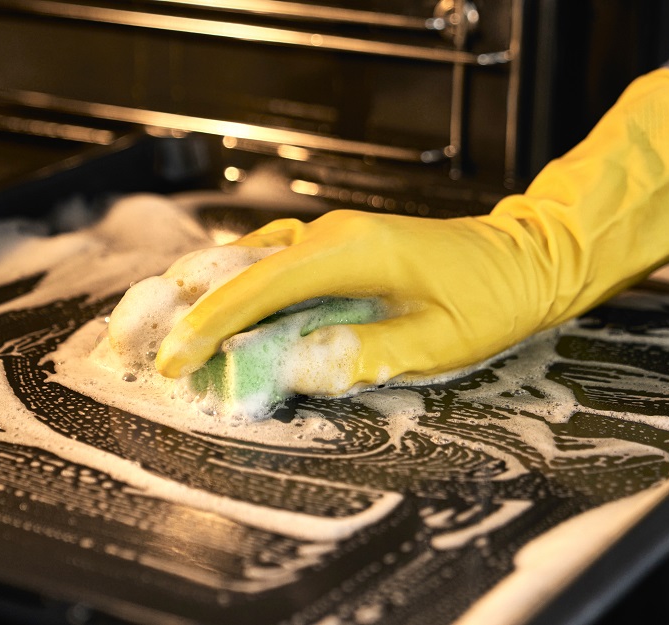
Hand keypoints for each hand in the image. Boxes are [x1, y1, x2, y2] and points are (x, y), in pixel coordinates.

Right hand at [156, 69, 668, 392]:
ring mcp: (332, 235)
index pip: (257, 289)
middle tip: (138, 349)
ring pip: (248, 261)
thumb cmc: (492, 301)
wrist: (530, 257)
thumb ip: (364, 356)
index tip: (172, 362)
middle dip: (183, 309)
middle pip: (237, 268)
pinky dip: (236, 286)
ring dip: (204, 297)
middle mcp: (331, 235)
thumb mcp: (436, 343)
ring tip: (158, 332)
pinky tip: (216, 310)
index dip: (208, 327)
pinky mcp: (338, 245)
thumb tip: (296, 370)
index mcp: (350, 254)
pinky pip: (271, 262)